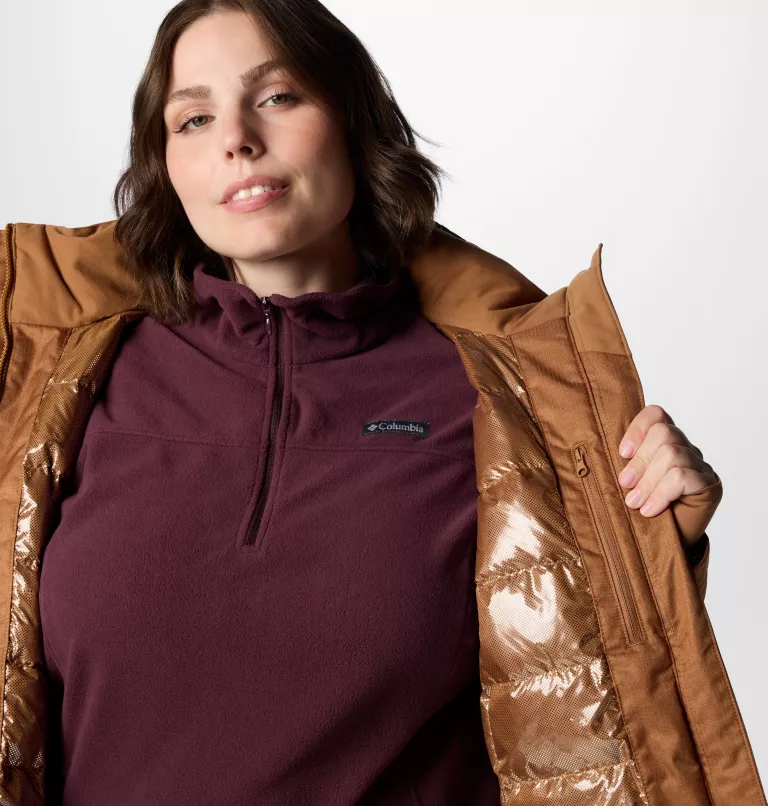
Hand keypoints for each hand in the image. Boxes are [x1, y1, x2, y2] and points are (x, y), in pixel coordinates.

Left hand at [617, 404, 722, 550]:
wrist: (664, 547)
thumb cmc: (641, 511)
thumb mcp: (628, 483)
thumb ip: (623, 464)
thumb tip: (603, 452)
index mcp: (665, 442)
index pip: (656, 414)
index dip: (637, 428)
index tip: (622, 453)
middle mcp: (686, 449)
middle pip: (664, 433)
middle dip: (639, 460)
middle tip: (624, 484)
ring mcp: (701, 466)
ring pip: (672, 455)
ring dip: (647, 481)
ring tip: (633, 503)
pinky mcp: (710, 486)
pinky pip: (682, 477)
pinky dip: (660, 494)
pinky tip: (649, 510)